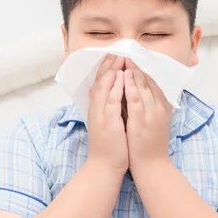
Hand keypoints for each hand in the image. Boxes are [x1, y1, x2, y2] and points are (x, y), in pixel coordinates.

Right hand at [86, 55, 128, 174]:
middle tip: (117, 50)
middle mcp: (97, 109)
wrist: (104, 166)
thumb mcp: (109, 123)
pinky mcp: (108, 122)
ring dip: (112, 71)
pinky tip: (121, 77)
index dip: (106, 68)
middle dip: (109, 65)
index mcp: (98, 109)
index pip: (100, 83)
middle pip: (101, 81)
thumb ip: (111, 108)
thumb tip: (116, 94)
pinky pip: (111, 101)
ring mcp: (101, 115)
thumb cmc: (110, 146)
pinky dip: (116, 87)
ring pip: (105, 87)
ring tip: (119, 57)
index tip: (113, 55)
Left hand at [123, 58, 172, 171]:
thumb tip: (146, 91)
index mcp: (164, 106)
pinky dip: (130, 85)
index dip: (147, 68)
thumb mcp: (157, 121)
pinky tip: (124, 75)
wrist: (152, 165)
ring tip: (127, 57)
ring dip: (134, 70)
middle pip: (150, 81)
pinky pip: (135, 99)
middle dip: (140, 65)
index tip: (139, 55)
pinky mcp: (142, 120)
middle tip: (131, 50)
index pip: (156, 82)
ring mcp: (151, 113)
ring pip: (143, 86)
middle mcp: (160, 107)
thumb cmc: (151, 144)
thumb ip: (154, 105)